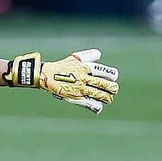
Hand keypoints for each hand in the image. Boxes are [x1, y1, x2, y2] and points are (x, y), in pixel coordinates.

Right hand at [4, 49, 119, 113]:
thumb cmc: (62, 66)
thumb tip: (99, 54)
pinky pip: (88, 102)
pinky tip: (99, 106)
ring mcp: (79, 89)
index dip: (110, 75)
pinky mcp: (74, 97)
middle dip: (111, 87)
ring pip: (97, 94)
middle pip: (101, 84)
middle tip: (115, 89)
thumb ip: (88, 55)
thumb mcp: (74, 57)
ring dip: (106, 97)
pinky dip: (95, 105)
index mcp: (84, 68)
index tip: (114, 77)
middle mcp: (83, 78)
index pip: (102, 71)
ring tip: (110, 98)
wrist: (47, 75)